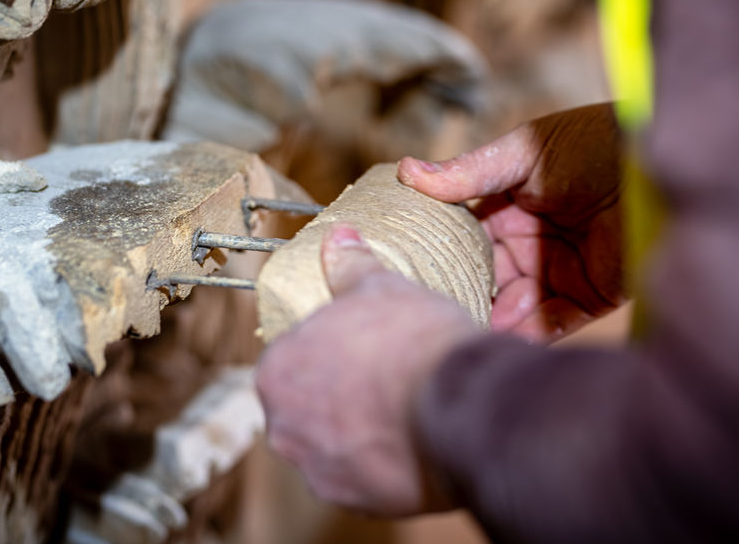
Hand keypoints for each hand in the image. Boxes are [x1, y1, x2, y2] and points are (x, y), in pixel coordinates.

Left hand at [255, 224, 476, 515]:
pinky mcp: (353, 500)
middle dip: (337, 395)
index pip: (293, 360)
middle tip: (381, 379)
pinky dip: (379, 462)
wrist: (461, 403)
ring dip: (356, 432)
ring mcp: (316, 468)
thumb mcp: (381, 289)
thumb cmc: (413, 342)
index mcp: (278, 371)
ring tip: (399, 410)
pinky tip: (409, 440)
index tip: (359, 350)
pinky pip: (359, 477)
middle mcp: (284, 426)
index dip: (329, 352)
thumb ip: (350, 266)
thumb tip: (339, 238)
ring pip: (331, 445)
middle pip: (305, 406)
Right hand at [398, 103, 625, 341]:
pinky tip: (499, 337)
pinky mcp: (589, 296)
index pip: (463, 235)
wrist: (663, 164)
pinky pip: (551, 323)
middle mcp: (530, 241)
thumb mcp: (524, 153)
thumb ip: (469, 172)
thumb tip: (407, 171)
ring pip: (512, 304)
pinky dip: (527, 333)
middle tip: (429, 311)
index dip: (438, 252)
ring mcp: (558, 270)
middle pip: (484, 276)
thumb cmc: (595, 143)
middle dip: (461, 294)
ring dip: (489, 317)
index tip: (407, 269)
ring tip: (459, 328)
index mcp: (509, 205)